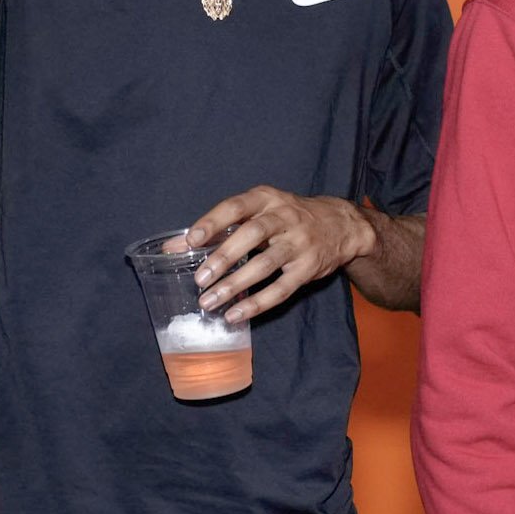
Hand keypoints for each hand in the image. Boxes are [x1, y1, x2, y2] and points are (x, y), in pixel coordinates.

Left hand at [177, 187, 377, 321]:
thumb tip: (173, 246)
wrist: (341, 225)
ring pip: (265, 265)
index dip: (212, 222)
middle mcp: (284, 218)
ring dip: (235, 285)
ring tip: (209, 301)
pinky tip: (236, 314)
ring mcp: (299, 244)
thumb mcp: (260, 210)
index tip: (191, 240)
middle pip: (252, 236)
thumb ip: (220, 226)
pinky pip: (281, 289)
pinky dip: (257, 303)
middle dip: (224, 257)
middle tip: (200, 278)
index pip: (236, 207)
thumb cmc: (288, 217)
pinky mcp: (308, 269)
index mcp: (267, 199)